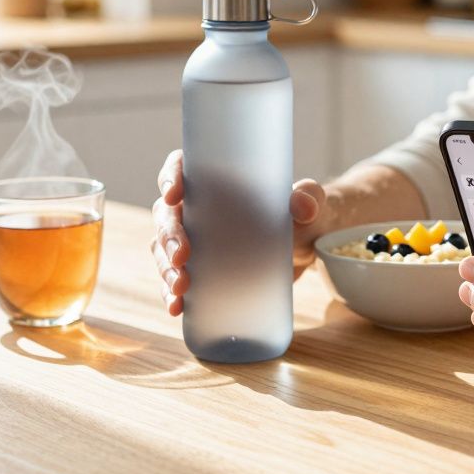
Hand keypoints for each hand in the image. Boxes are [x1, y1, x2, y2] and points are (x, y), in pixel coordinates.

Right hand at [151, 149, 334, 314]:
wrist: (309, 247)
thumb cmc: (303, 213)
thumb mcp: (309, 202)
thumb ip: (309, 197)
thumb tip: (304, 206)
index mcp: (216, 178)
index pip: (181, 167)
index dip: (170, 177)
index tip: (174, 196)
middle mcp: (198, 205)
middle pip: (167, 214)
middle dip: (169, 236)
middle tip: (182, 257)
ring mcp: (196, 237)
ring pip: (164, 248)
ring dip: (166, 267)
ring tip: (180, 287)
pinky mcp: (201, 266)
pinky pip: (176, 276)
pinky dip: (172, 292)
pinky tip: (177, 306)